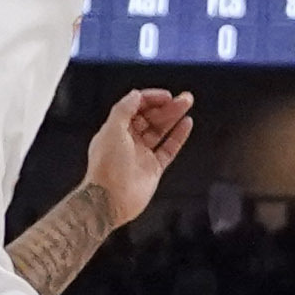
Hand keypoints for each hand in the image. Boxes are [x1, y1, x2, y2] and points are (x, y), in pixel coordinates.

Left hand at [84, 88, 192, 223]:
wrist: (110, 199)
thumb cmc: (106, 168)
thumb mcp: (112, 130)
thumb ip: (124, 109)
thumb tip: (135, 94)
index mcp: (115, 130)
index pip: (135, 108)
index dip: (150, 99)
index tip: (165, 96)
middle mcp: (128, 141)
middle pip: (150, 118)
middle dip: (167, 106)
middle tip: (183, 99)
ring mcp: (142, 154)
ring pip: (161, 130)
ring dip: (174, 117)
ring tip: (187, 105)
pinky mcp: (154, 168)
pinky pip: (169, 148)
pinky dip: (178, 136)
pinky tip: (186, 125)